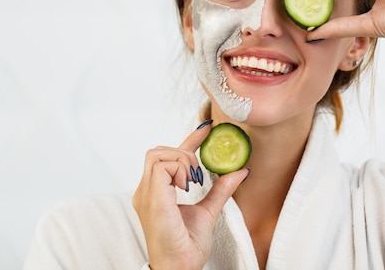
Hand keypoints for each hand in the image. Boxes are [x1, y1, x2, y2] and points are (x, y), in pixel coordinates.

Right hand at [132, 122, 248, 269]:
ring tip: (193, 183)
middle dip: (183, 153)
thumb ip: (220, 190)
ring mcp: (146, 193)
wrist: (179, 268)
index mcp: (155, 193)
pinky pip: (162, 165)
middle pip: (157, 150)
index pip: (168, 157)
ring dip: (182, 161)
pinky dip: (179, 169)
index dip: (188, 140)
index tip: (206, 128)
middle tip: (199, 176)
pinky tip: (188, 186)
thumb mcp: (208, 211)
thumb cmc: (186, 247)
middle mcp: (146, 191)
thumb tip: (239, 171)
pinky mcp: (152, 197)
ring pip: (157, 153)